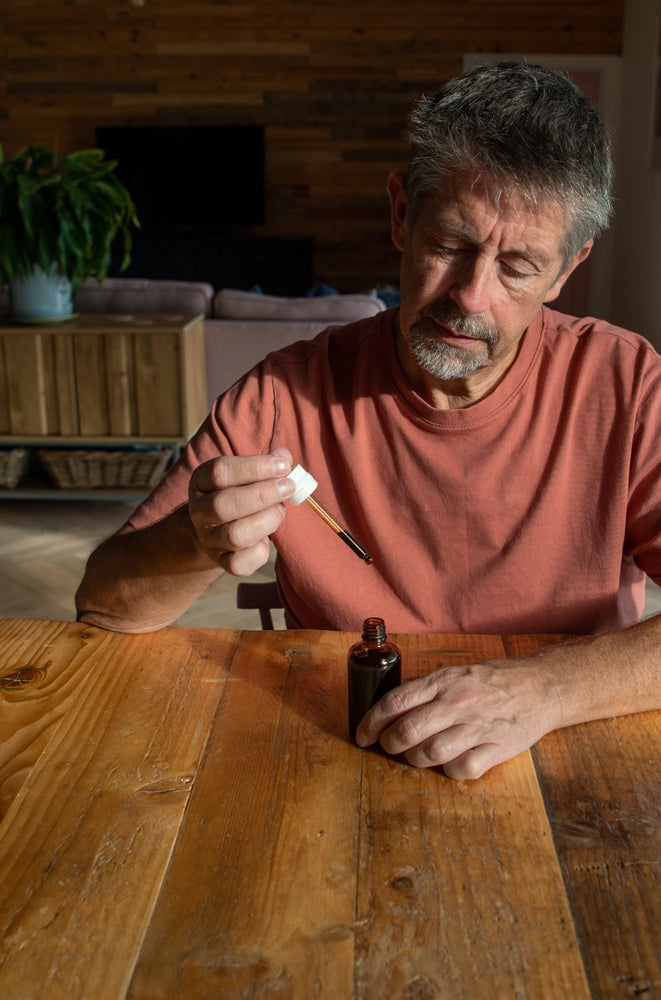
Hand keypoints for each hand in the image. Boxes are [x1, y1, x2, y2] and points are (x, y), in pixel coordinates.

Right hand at [188, 446, 294, 575]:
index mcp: (201, 482)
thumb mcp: (244, 474)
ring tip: (281, 510)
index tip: (283, 466)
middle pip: (224, 505)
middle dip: (262, 495)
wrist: (213, 531)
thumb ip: (265, 463)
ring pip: (235, 535)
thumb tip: (284, 456)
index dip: (254, 467)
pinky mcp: (222, 562)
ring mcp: (209, 539)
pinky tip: (268, 538)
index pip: (220, 472)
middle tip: (288, 487)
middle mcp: (200, 511)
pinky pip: (240, 563)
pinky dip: (261, 551)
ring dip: (266, 520)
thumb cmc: (237, 494)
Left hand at [354, 658, 556, 779]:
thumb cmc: (490, 681)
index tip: (362, 735)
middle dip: (389, 745)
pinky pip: (463, 770)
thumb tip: (387, 709)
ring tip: (418, 756)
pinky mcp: (498, 747)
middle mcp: (458, 702)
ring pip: (430, 753)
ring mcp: (478, 726)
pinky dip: (450, 771)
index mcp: (443, 681)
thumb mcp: (454, 674)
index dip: (371, 722)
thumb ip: (424, 690)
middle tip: (389, 748)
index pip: (394, 702)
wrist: (539, 687)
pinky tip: (451, 763)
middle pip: (407, 731)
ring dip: (416, 760)